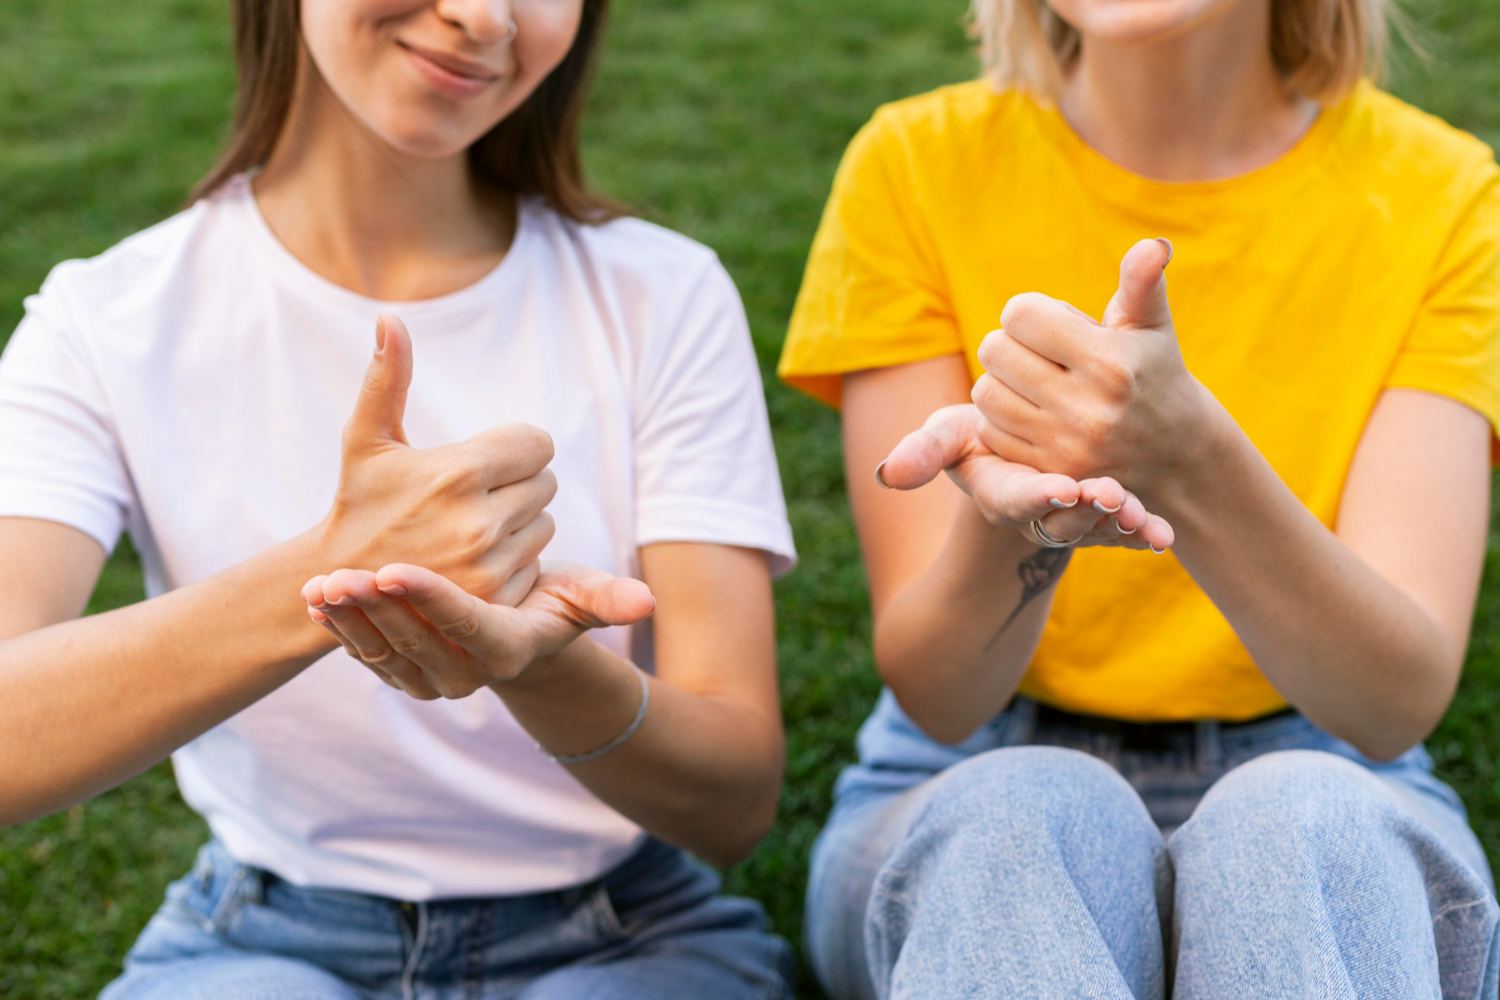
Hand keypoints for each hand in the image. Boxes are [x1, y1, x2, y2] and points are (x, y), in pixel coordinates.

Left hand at [301, 563, 655, 698]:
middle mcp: (466, 675)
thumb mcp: (577, 598)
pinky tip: (314, 599)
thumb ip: (607, 600)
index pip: (467, 625)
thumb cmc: (546, 603)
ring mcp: (429, 680)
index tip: (393, 568)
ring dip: (349, 621)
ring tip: (321, 584)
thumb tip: (647, 604)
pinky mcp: (399, 674)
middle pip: (416, 639)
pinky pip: (363, 655)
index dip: (432, 599)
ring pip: (383, 651)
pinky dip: (337, 629)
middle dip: (376, 608)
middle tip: (342, 573)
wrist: (510, 630)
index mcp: (506, 650)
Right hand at [316, 314, 556, 604]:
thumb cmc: (359, 500)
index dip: (516, 446)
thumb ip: (387, 377)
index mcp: (457, 473)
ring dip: (521, 521)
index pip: (537, 443)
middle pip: (546, 482)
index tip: (487, 457)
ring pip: (545, 524)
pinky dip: (515, 559)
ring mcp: (488, 566)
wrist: (341, 585)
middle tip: (475, 494)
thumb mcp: (367, 439)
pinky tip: (475, 559)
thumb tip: (390, 318)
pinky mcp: (495, 602)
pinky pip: (536, 563)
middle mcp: (479, 522)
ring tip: (471, 527)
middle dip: (518, 482)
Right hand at [880, 403, 1173, 550]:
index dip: (1036, 496)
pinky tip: (1164, 535)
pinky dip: (1144, 533)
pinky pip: (1124, 532)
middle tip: (1114, 496)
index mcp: (999, 493)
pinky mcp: (1104, 521)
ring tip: (1145, 520)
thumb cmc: (980, 440)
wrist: (1026, 452)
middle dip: (1088, 514)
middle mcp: (1036, 516)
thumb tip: (887, 473)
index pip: (1014, 498)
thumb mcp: (951, 439)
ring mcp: (1072, 523)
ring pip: (1097, 531)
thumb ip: (925, 451)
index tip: (1062, 488)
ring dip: (1120, 528)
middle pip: (1062, 520)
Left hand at [971, 239, 1215, 497]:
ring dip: (1001, 382)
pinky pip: (989, 432)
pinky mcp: (1047, 473)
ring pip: (985, 393)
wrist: (1175, 456)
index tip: (1048, 325)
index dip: (1027, 313)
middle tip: (1039, 354)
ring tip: (1032, 382)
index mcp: (1109, 362)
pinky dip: (1000, 419)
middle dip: (1011, 344)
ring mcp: (1065, 445)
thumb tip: (1153, 245)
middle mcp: (1087, 407)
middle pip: (994, 350)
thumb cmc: (1155, 374)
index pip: (1019, 314)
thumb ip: (1144, 283)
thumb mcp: (1152, 327)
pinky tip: (1029, 414)